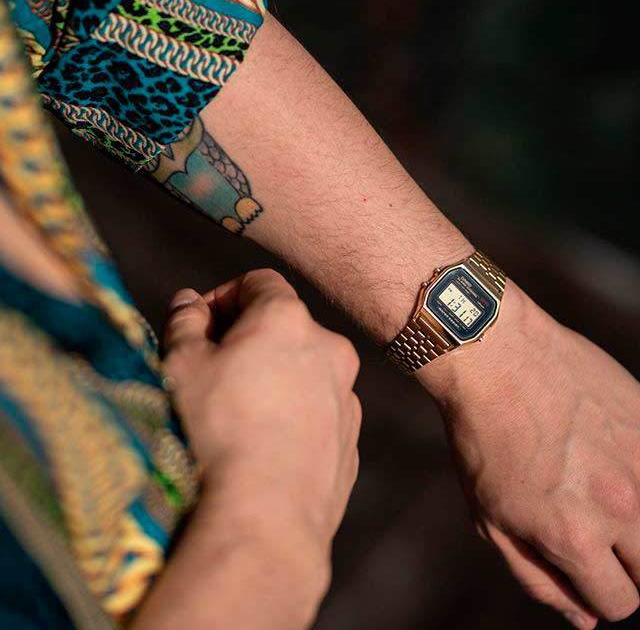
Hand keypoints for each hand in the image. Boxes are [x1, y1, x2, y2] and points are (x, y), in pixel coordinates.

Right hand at [163, 269, 360, 617]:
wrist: (265, 517)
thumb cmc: (216, 430)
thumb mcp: (182, 366)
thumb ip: (185, 322)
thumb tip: (189, 301)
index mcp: (289, 320)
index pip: (259, 282)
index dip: (223, 296)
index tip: (200, 326)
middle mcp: (330, 350)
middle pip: (285, 327)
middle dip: (248, 339)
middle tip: (213, 370)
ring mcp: (347, 397)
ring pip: (304, 371)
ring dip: (273, 378)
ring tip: (237, 415)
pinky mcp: (350, 440)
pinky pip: (318, 412)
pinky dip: (293, 415)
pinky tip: (264, 446)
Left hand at [420, 282, 639, 628]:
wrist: (496, 357)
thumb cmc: (482, 437)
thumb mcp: (489, 516)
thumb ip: (538, 576)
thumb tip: (584, 620)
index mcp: (575, 537)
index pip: (619, 604)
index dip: (596, 591)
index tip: (579, 564)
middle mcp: (622, 505)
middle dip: (623, 563)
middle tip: (589, 526)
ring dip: (638, 521)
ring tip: (599, 489)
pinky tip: (612, 456)